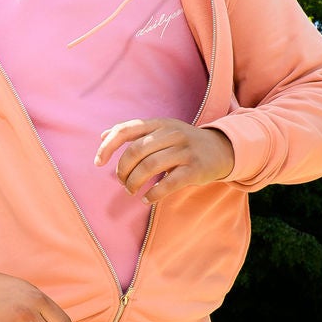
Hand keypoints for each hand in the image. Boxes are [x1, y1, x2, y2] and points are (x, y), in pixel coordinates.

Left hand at [93, 118, 233, 199]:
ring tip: (132, 190)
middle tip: (122, 182)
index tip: (98, 162)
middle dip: (123, 170)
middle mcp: (172, 133)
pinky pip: (168, 183)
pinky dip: (153, 194)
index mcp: (159, 123)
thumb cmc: (183, 143)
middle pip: (135, 151)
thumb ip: (133, 132)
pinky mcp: (195, 169)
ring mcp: (185, 150)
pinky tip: (147, 198)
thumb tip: (102, 136)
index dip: (108, 146)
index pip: (126, 130)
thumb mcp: (161, 130)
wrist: (223, 149)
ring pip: (149, 167)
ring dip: (134, 183)